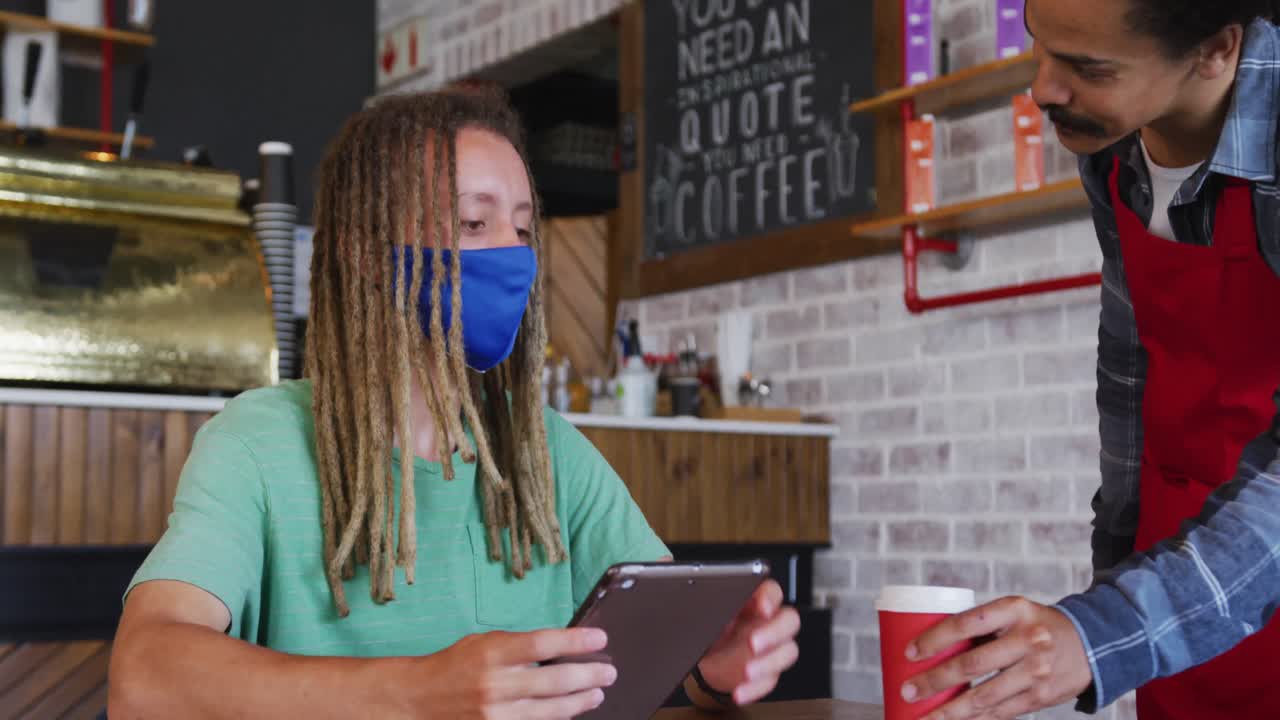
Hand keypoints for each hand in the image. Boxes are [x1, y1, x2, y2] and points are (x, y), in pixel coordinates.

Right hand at [414, 628, 615, 718]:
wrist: (420, 698)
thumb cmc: (456, 664)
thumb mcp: (485, 643)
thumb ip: (520, 646)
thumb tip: (563, 646)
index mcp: (493, 653)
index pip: (543, 644)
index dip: (576, 641)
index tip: (600, 639)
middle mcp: (496, 684)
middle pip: (555, 680)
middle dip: (588, 675)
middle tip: (608, 672)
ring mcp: (497, 712)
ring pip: (551, 709)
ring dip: (580, 701)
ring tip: (597, 693)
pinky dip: (558, 718)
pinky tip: (572, 711)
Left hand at [694, 580, 801, 705]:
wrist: (704, 659)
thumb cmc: (710, 628)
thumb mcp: (709, 613)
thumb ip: (717, 606)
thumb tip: (711, 603)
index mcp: (755, 601)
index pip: (773, 591)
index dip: (771, 598)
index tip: (762, 607)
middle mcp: (769, 622)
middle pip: (789, 621)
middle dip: (774, 633)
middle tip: (754, 643)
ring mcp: (772, 648)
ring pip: (787, 652)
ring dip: (767, 664)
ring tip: (747, 671)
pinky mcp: (768, 672)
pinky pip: (770, 681)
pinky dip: (755, 689)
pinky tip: (740, 692)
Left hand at [903, 597, 1092, 719]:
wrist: (1090, 644)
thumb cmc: (1034, 626)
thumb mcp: (1012, 612)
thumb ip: (981, 626)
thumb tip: (931, 646)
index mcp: (1014, 609)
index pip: (965, 624)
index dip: (934, 639)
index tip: (910, 652)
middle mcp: (1028, 639)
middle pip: (972, 664)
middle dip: (935, 681)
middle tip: (908, 691)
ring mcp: (1037, 671)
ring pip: (984, 696)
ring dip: (950, 711)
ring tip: (924, 717)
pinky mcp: (1041, 697)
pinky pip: (1000, 713)